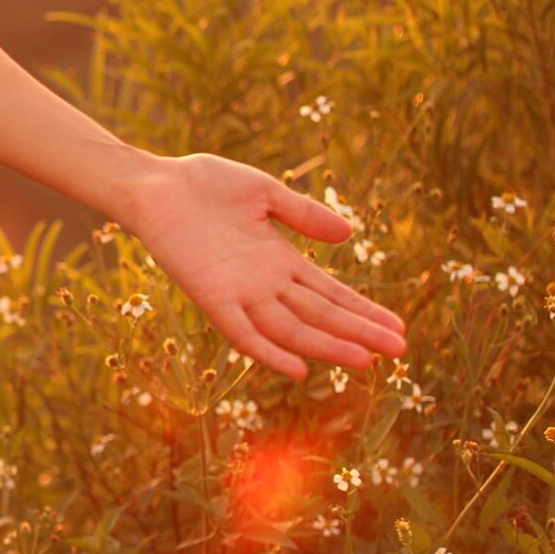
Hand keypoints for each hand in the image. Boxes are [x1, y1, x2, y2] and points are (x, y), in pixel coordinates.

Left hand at [113, 153, 408, 378]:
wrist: (154, 184)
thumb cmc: (204, 184)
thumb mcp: (264, 193)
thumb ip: (303, 214)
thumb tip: (347, 234)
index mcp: (279, 260)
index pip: (330, 293)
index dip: (362, 311)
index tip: (397, 327)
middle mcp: (263, 283)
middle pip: (319, 315)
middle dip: (358, 333)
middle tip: (400, 351)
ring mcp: (239, 292)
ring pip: (291, 328)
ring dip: (326, 345)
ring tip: (365, 360)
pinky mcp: (210, 295)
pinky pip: (242, 331)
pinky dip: (268, 351)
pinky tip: (298, 369)